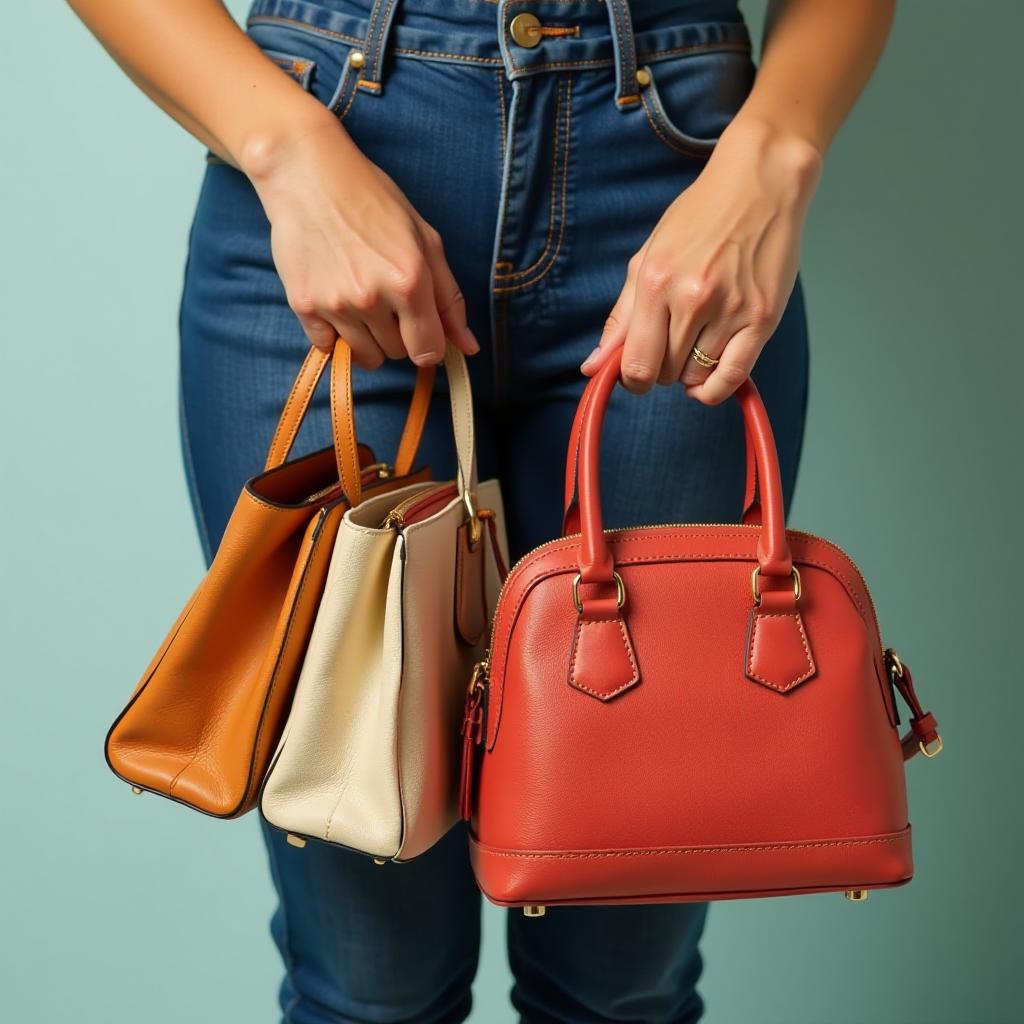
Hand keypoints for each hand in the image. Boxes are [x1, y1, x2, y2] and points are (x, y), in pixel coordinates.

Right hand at [242, 113, 477, 367]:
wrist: (307, 174)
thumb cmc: (372, 201)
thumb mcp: (424, 241)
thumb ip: (450, 299)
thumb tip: (469, 347)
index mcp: (409, 281)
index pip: (427, 350)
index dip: (429, 346)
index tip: (422, 333)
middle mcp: (372, 298)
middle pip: (395, 354)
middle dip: (398, 336)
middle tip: (387, 299)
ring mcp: (335, 304)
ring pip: (364, 356)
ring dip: (369, 339)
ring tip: (362, 301)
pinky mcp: (303, 305)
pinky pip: (326, 347)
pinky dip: (333, 334)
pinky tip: (335, 301)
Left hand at [581, 119, 821, 402]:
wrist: (761, 183)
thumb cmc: (699, 218)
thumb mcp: (648, 258)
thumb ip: (621, 317)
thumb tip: (592, 368)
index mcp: (656, 283)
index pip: (635, 365)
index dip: (631, 380)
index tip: (635, 374)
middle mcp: (693, 299)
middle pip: (664, 373)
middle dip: (660, 368)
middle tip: (670, 343)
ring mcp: (731, 310)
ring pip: (696, 377)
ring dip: (689, 373)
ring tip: (694, 343)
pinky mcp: (763, 318)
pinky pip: (733, 378)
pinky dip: (714, 390)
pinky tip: (707, 381)